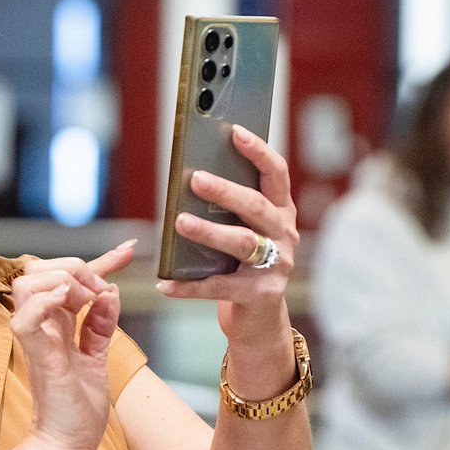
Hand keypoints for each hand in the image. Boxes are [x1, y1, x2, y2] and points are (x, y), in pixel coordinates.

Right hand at [7, 244, 132, 449]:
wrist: (72, 444)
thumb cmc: (80, 407)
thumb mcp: (97, 355)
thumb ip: (102, 324)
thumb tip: (111, 291)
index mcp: (56, 323)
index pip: (70, 278)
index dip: (101, 260)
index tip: (129, 248)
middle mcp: (42, 325)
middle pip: (39, 269)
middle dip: (75, 266)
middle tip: (102, 291)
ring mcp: (36, 338)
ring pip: (26, 283)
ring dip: (61, 280)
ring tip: (88, 298)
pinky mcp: (36, 355)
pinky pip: (25, 319)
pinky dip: (45, 302)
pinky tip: (69, 301)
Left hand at [158, 124, 298, 355]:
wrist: (260, 318)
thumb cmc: (242, 264)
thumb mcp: (242, 230)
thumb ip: (228, 208)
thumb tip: (189, 178)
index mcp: (281, 212)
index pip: (276, 173)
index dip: (258, 151)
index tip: (235, 131)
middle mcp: (285, 236)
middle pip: (256, 207)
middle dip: (226, 191)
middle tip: (195, 178)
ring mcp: (277, 266)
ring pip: (242, 243)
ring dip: (209, 232)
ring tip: (179, 222)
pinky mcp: (261, 296)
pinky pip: (220, 287)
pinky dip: (189, 286)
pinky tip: (165, 282)